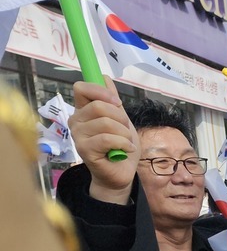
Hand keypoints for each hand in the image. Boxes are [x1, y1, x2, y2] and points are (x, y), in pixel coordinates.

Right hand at [69, 80, 139, 203]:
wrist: (121, 174)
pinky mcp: (84, 149)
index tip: (117, 103)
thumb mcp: (121, 120)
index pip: (81, 88)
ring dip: (124, 133)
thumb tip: (104, 77)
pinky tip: (126, 150)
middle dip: (121, 118)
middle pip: (99, 106)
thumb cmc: (120, 147)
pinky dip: (124, 144)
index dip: (101, 91)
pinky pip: (108, 138)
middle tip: (125, 131)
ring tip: (125, 142)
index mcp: (83, 110)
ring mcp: (78, 136)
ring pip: (106, 123)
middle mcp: (76, 121)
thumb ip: (112, 101)